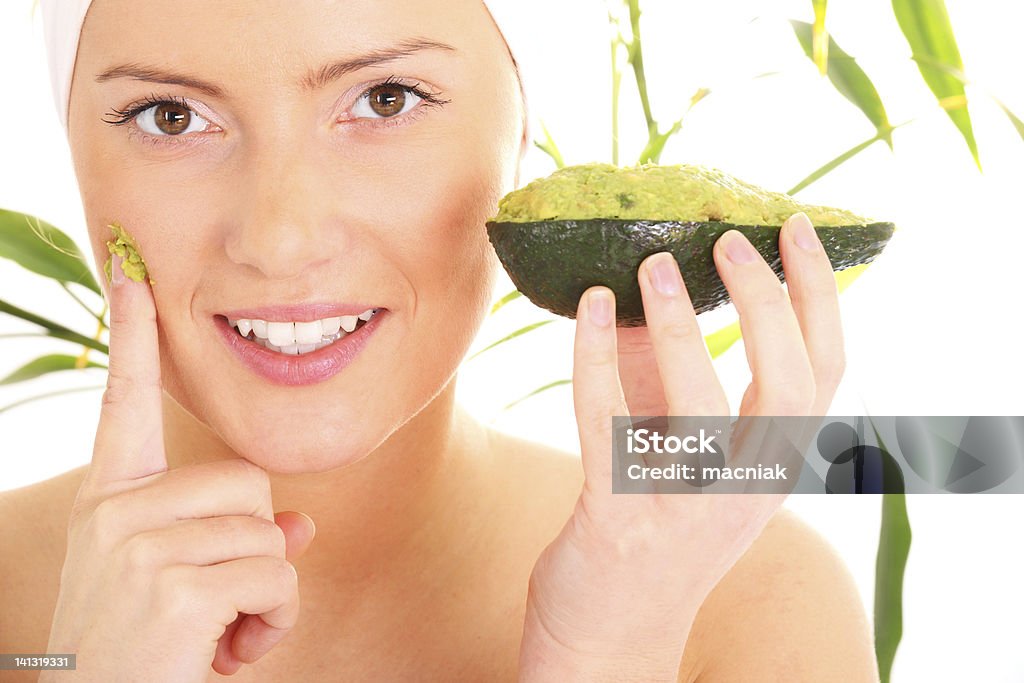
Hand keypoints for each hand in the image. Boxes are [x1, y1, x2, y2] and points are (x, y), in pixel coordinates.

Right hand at [42, 253, 315, 680]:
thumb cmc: (142, 654)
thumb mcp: (181, 587)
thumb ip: (234, 542)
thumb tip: (302, 526)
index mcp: (110, 500)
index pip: (124, 403)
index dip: (134, 339)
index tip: (133, 273)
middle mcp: (116, 511)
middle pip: (249, 482)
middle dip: (257, 546)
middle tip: (219, 602)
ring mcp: (140, 545)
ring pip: (270, 534)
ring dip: (267, 592)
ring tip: (219, 633)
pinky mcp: (175, 586)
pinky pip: (277, 577)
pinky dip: (275, 622)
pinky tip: (228, 652)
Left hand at [518, 213, 844, 679]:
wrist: (611, 629)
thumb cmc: (652, 526)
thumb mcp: (690, 456)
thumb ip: (679, 377)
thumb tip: (658, 284)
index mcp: (776, 466)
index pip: (825, 373)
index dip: (818, 296)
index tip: (795, 230)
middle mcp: (747, 490)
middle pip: (789, 386)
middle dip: (766, 302)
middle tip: (729, 238)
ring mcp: (685, 509)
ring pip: (702, 408)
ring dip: (682, 327)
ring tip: (655, 264)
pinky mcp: (617, 519)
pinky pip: (610, 422)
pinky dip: (598, 356)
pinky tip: (593, 306)